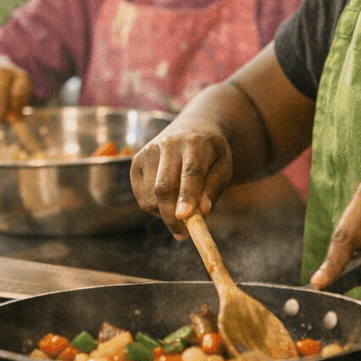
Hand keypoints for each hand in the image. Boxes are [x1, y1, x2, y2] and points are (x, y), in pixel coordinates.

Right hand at [129, 119, 235, 237]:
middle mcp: (169, 144)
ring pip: (150, 194)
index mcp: (196, 143)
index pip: (190, 172)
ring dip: (163, 213)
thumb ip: (214, 189)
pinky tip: (166, 203)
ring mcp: (149, 151)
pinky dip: (152, 206)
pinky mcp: (137, 160)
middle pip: (164, 186)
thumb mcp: (223, 167)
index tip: (185, 217)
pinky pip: (140, 194)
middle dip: (171, 215)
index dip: (187, 196)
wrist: (193, 127)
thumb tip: (202, 212)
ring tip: (178, 213)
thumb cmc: (212, 154)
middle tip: (182, 233)